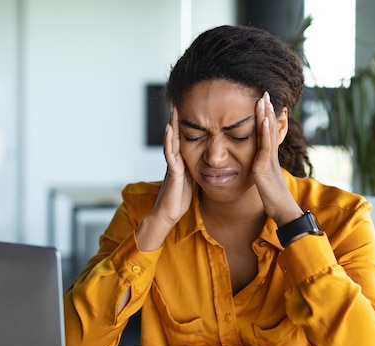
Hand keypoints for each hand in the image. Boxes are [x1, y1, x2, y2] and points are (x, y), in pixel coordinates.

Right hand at [136, 107, 192, 250]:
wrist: (168, 215)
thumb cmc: (179, 200)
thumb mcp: (192, 180)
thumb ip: (195, 169)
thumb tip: (206, 163)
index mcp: (181, 161)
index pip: (183, 139)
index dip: (185, 125)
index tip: (189, 109)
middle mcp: (175, 160)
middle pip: (176, 136)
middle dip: (177, 119)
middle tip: (178, 102)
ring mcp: (172, 165)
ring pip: (171, 141)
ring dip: (172, 125)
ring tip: (173, 109)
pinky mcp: (173, 172)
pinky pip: (170, 153)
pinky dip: (169, 140)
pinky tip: (170, 129)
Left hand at [253, 92, 302, 226]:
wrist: (284, 211)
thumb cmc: (276, 200)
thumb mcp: (266, 182)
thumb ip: (263, 173)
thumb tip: (259, 170)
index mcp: (270, 158)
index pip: (268, 133)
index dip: (266, 117)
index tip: (264, 102)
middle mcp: (271, 156)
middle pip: (269, 128)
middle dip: (267, 110)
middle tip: (264, 92)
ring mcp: (268, 160)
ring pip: (267, 133)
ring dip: (266, 115)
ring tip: (263, 99)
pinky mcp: (264, 167)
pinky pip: (265, 147)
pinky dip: (265, 132)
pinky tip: (264, 120)